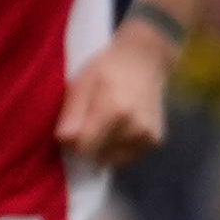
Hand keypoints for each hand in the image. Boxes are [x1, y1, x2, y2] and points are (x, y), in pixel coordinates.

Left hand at [56, 17, 177, 164]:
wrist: (145, 60)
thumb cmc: (108, 68)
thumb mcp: (82, 82)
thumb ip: (72, 114)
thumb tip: (64, 141)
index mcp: (114, 110)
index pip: (84, 148)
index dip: (73, 141)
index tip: (74, 126)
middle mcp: (135, 127)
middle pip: (97, 155)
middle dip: (89, 143)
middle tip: (93, 118)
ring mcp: (147, 136)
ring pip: (110, 159)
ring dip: (103, 147)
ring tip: (108, 120)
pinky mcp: (155, 142)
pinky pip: (125, 157)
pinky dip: (118, 147)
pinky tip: (121, 126)